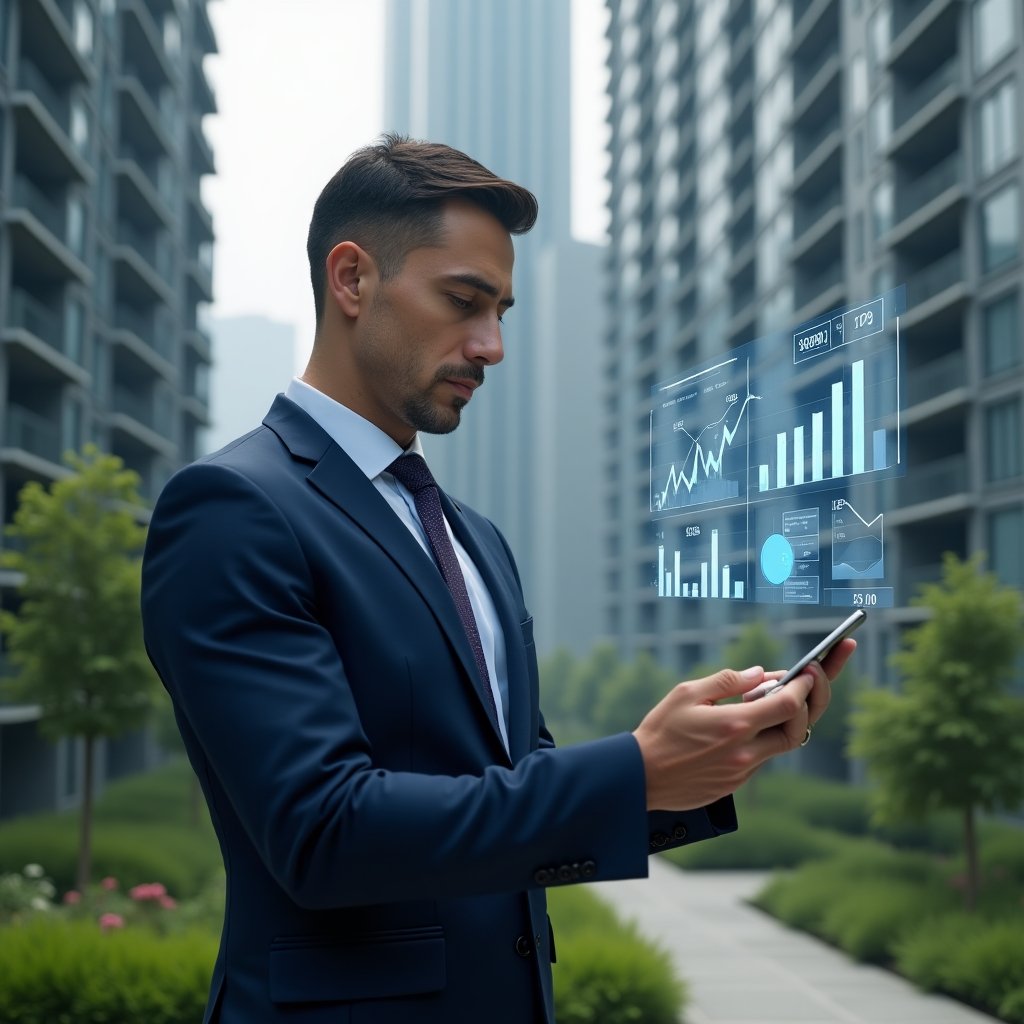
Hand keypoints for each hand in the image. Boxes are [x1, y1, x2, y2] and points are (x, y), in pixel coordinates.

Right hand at [632, 639, 854, 810]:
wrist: (641, 777)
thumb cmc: (660, 731)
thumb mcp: (687, 694)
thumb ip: (727, 681)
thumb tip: (760, 674)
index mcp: (735, 725)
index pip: (789, 704)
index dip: (806, 684)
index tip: (809, 668)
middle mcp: (745, 752)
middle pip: (799, 729)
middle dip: (811, 703)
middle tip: (811, 681)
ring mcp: (742, 771)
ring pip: (782, 744)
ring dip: (787, 719)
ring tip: (778, 695)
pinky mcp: (735, 784)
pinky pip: (762, 756)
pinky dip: (765, 735)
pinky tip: (752, 719)